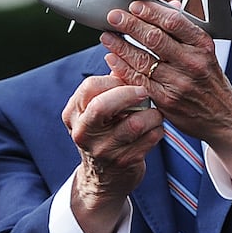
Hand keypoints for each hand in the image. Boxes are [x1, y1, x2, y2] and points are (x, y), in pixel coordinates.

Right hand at [63, 72, 162, 232]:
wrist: (104, 179)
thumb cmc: (105, 134)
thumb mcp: (96, 111)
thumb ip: (109, 85)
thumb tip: (122, 53)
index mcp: (74, 114)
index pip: (90, 87)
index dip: (114, 79)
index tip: (130, 78)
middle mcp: (83, 133)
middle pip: (102, 106)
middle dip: (129, 94)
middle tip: (144, 91)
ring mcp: (102, 150)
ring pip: (133, 123)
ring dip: (151, 114)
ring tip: (155, 112)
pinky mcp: (123, 162)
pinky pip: (149, 139)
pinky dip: (157, 130)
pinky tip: (156, 129)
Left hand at [103, 0, 231, 183]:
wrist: (222, 116)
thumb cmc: (210, 80)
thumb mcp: (205, 51)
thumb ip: (185, 28)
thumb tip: (168, 5)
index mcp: (202, 45)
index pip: (174, 22)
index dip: (150, 11)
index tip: (134, 5)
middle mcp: (192, 62)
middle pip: (155, 38)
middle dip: (130, 24)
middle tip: (113, 16)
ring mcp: (179, 83)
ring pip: (143, 60)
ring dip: (121, 46)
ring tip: (107, 36)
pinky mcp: (166, 101)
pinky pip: (139, 81)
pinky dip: (122, 68)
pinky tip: (112, 58)